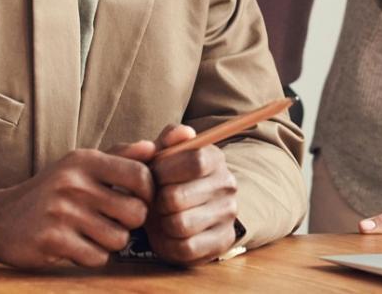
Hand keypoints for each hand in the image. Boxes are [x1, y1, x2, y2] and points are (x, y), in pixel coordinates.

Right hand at [0, 141, 156, 268]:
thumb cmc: (49, 191)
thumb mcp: (78, 166)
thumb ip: (117, 156)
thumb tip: (152, 147)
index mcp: (84, 160)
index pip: (140, 175)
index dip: (148, 193)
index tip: (138, 200)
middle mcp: (73, 183)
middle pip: (136, 213)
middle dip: (130, 223)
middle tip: (114, 221)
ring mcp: (61, 212)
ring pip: (119, 239)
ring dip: (110, 242)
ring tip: (92, 233)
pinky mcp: (52, 240)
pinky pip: (97, 257)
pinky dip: (92, 256)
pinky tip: (76, 246)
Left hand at [145, 124, 240, 265]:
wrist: (183, 208)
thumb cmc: (168, 178)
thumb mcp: (165, 154)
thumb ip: (168, 139)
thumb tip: (183, 133)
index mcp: (215, 158)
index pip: (194, 161)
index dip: (165, 171)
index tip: (153, 175)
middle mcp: (227, 185)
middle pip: (178, 197)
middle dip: (157, 201)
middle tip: (154, 200)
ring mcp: (228, 215)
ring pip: (180, 224)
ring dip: (161, 223)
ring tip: (161, 216)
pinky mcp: (222, 242)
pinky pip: (185, 248)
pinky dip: (168, 243)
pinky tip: (168, 234)